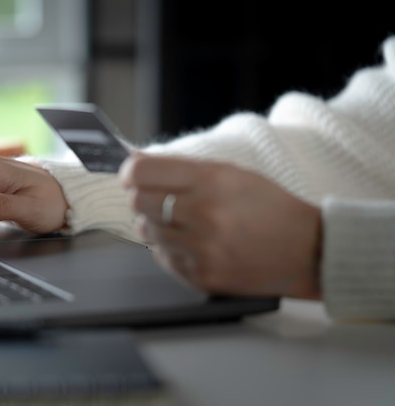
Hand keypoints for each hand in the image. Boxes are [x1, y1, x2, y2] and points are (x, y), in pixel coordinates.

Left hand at [119, 153, 321, 298]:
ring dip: (157, 224)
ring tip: (186, 223)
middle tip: (160, 199)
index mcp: (211, 180)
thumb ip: (181, 168)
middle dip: (143, 198)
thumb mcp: (231, 173)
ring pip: (146, 231)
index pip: (140, 172)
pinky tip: (195, 243)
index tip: (132, 176)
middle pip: (137, 202)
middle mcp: (203, 213)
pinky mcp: (201, 276)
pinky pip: (162, 257)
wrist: (309, 251)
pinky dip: (170, 248)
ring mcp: (201, 249)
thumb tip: (134, 162)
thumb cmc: (269, 207)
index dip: (131, 172)